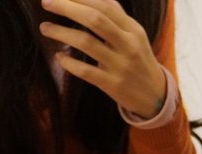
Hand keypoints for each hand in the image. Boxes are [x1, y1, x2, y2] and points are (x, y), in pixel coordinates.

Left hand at [39, 0, 165, 117]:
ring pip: (86, 43)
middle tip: (46, 3)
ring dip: (60, 33)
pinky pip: (85, 71)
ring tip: (45, 28)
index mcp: (134, 30)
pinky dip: (68, 62)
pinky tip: (59, 56)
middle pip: (95, 20)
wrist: (156, 96)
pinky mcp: (113, 85)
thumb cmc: (139, 60)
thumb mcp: (135, 36)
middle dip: (66, 8)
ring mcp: (121, 66)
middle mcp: (129, 45)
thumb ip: (117, 16)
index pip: (104, 6)